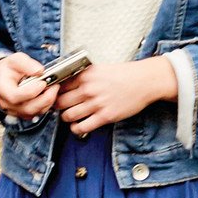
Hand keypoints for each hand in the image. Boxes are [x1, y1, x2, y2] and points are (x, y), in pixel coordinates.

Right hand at [0, 52, 55, 120]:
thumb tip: (40, 71)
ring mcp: (14, 110)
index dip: (32, 91)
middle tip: (55, 86)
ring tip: (53, 88)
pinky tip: (48, 94)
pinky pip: (36, 113)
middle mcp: (6, 103)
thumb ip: (27, 64)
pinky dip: (46, 105)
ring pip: (34, 112)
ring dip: (47, 102)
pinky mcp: (22, 113)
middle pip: (27, 108)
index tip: (42, 82)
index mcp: (2, 89)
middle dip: (45, 98)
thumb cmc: (8, 69)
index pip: (15, 96)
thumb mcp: (15, 59)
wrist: (3, 76)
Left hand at [58, 54, 178, 136]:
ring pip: (68, 116)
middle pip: (60, 103)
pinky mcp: (105, 116)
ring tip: (70, 117)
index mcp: (85, 76)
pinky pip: (82, 127)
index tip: (53, 97)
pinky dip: (76, 129)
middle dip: (57, 107)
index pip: (58, 87)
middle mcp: (88, 89)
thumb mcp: (98, 69)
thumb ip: (82, 76)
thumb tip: (64, 83)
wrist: (144, 81)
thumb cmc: (123, 75)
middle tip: (60, 109)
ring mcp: (96, 104)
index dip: (54, 93)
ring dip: (66, 118)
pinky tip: (78, 126)